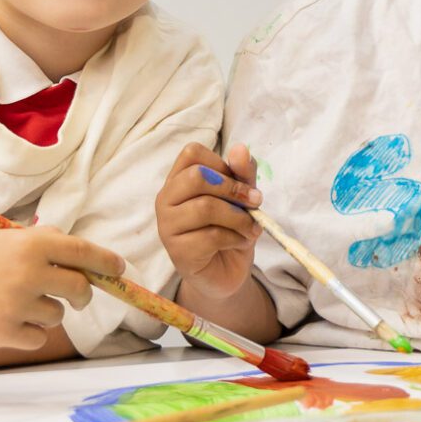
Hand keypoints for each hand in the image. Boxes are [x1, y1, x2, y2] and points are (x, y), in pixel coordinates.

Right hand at [0, 227, 107, 350]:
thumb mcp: (4, 238)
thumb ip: (42, 245)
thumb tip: (83, 259)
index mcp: (31, 244)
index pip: (83, 252)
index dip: (106, 262)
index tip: (119, 270)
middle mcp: (28, 274)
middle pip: (80, 289)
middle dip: (82, 293)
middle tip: (76, 294)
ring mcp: (17, 306)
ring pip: (58, 315)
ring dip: (47, 310)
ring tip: (14, 300)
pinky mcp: (4, 333)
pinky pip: (38, 337)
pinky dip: (29, 331)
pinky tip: (5, 318)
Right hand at [156, 142, 262, 302]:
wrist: (226, 272)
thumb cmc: (230, 229)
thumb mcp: (242, 197)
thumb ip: (242, 174)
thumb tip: (240, 148)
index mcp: (179, 180)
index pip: (192, 153)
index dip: (222, 163)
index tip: (240, 182)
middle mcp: (166, 200)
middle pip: (196, 176)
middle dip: (233, 189)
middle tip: (254, 202)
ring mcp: (167, 226)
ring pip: (205, 208)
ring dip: (239, 217)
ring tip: (250, 228)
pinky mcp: (177, 251)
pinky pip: (210, 236)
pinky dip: (235, 238)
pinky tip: (240, 242)